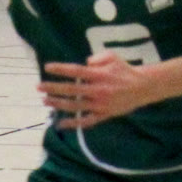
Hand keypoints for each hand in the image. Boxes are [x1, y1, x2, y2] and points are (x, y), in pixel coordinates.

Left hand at [39, 53, 168, 128]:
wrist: (143, 87)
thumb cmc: (125, 70)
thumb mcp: (113, 57)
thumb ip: (97, 58)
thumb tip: (84, 63)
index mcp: (100, 75)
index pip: (76, 71)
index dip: (61, 69)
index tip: (47, 68)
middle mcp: (98, 90)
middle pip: (71, 89)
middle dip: (53, 88)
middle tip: (38, 87)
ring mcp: (100, 104)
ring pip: (75, 106)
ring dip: (58, 104)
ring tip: (45, 101)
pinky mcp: (103, 115)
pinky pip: (86, 122)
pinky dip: (73, 124)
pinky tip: (60, 124)